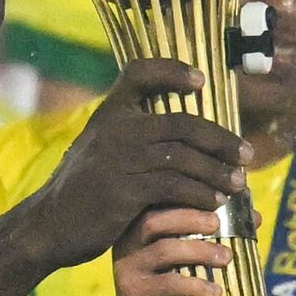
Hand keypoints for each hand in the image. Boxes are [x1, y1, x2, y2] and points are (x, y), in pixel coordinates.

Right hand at [22, 79, 251, 266]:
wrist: (50, 225)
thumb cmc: (83, 191)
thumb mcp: (100, 150)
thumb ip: (132, 137)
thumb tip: (181, 136)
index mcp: (108, 113)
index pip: (139, 72)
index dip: (171, 70)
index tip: (200, 81)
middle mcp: (114, 128)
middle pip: (181, 122)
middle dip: (220, 139)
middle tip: (245, 155)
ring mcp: (119, 159)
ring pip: (184, 157)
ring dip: (217, 171)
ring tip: (237, 184)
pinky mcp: (124, 190)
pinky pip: (174, 185)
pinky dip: (200, 193)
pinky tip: (214, 203)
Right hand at [110, 202, 229, 295]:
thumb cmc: (176, 287)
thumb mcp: (195, 257)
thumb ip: (218, 236)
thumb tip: (255, 217)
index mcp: (144, 224)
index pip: (163, 201)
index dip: (190, 195)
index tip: (222, 196)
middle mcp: (130, 241)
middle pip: (156, 219)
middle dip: (190, 218)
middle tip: (218, 224)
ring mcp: (129, 266)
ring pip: (163, 250)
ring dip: (198, 251)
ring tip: (226, 258)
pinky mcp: (133, 292)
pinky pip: (166, 284)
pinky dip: (194, 285)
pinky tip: (215, 292)